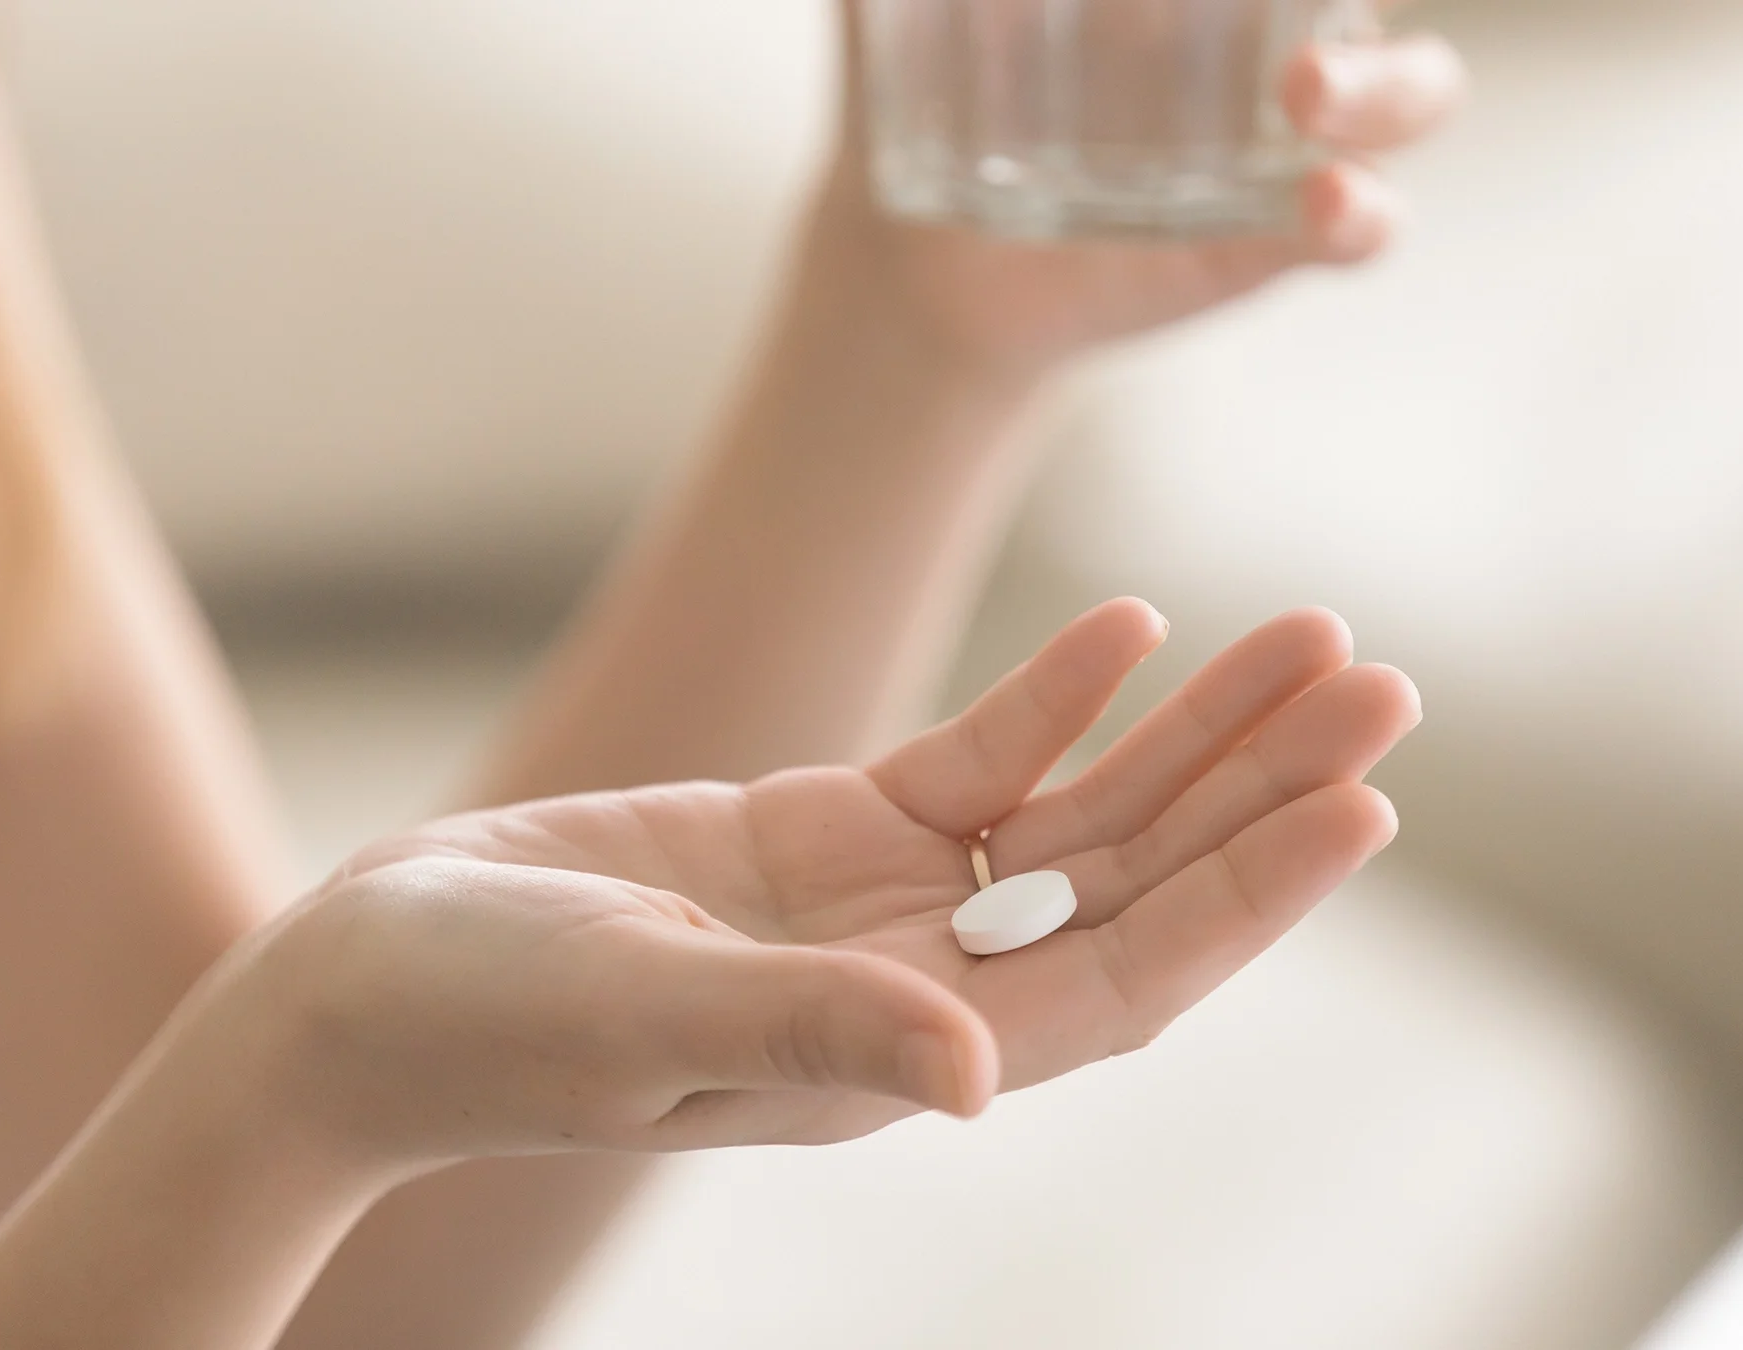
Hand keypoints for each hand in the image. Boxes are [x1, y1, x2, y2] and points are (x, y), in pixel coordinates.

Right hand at [231, 600, 1418, 1170]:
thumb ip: (808, 1033)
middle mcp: (919, 987)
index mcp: (904, 1056)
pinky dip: (1053, 700)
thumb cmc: (478, 1029)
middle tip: (1381, 686)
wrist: (361, 995)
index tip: (1361, 804)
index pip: (1126, 978)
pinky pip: (972, 766)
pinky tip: (1131, 628)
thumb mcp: (641, 1018)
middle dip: (1258, 790)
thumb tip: (969, 1083)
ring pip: (1076, 818)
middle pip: (1134, 885)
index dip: (1248, 897)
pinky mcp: (816, 838)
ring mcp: (876, 909)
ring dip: (1188, 734)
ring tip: (1306, 640)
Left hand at [804, 1, 1467, 381]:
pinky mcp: (1266, 242)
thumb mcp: (895, 7)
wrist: (912, 247)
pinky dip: (1359, 217)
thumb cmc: (927, 83)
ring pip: (1412, 94)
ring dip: (1387, 89)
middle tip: (1292, 45)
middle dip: (1357, 22)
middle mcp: (1273, 29)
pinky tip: (1329, 205)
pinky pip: (1359, 229)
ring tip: (1314, 92)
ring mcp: (1287, 139)